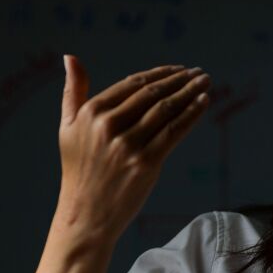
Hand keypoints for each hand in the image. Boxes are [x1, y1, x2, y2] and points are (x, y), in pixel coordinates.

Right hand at [56, 55, 211, 242]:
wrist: (85, 215)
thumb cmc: (79, 170)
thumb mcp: (67, 128)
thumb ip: (73, 92)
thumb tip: (71, 57)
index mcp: (91, 113)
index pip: (133, 84)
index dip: (160, 74)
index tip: (179, 69)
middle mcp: (108, 126)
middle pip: (153, 94)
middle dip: (181, 80)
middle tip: (199, 72)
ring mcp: (128, 145)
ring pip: (166, 110)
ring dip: (191, 93)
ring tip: (205, 83)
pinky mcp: (146, 163)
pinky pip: (174, 132)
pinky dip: (191, 115)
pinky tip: (203, 103)